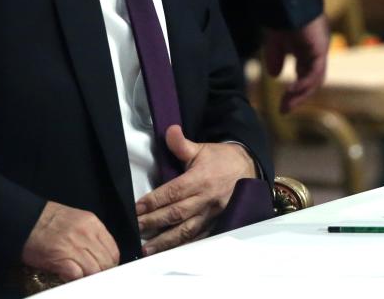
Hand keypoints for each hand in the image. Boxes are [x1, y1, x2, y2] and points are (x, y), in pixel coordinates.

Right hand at [21, 201, 119, 281]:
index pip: (113, 250)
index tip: (106, 268)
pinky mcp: (60, 259)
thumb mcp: (77, 220)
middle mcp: (85, 234)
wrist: (25, 219)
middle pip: (106, 262)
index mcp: (92, 223)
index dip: (110, 263)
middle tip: (93, 276)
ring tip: (81, 276)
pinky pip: (77, 275)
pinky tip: (70, 276)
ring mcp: (73, 246)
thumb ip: (91, 235)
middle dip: (101, 272)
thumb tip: (101, 254)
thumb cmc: (48, 219)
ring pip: (94, 271)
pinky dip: (76, 279)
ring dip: (89, 277)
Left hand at [136, 125, 254, 254]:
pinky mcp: (216, 222)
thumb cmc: (221, 159)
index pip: (173, 192)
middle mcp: (206, 199)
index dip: (154, 201)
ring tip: (147, 248)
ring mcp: (212, 214)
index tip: (136, 209)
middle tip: (135, 228)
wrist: (248, 168)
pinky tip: (170, 251)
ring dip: (166, 241)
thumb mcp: (201, 148)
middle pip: (176, 214)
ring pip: (186, 230)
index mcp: (200, 179)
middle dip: (154, 222)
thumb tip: (169, 130)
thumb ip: (182, 144)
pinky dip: (183, 245)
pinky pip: (198, 237)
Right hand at [262, 13, 329, 111]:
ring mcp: (320, 49)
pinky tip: (290, 91)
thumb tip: (274, 75)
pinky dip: (303, 84)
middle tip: (284, 110)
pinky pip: (314, 73)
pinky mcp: (320, 49)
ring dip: (301, 94)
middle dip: (298, 96)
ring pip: (315, 79)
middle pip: (312, 80)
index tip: (282, 103)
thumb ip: (275, 56)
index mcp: (307, 48)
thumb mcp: (275, 41)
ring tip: (286, 104)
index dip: (295, 89)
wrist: (286, 0)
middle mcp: (316, 50)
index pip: (305, 74)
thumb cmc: (281, 14)